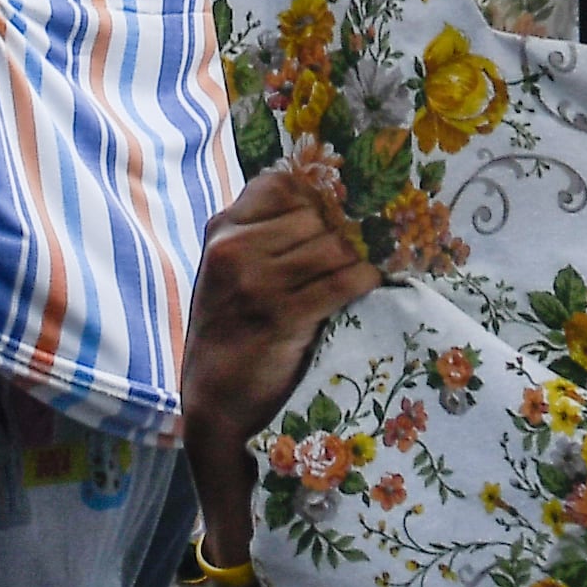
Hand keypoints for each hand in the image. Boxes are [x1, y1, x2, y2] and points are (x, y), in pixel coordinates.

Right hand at [182, 164, 376, 561]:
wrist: (218, 402)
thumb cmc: (236, 331)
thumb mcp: (235, 270)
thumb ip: (267, 233)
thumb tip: (338, 199)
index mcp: (222, 231)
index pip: (279, 183)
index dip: (312, 198)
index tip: (329, 218)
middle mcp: (232, 250)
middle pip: (315, 215)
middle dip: (339, 234)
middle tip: (352, 254)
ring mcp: (254, 283)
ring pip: (332, 246)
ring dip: (354, 260)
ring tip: (358, 273)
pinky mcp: (280, 316)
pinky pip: (342, 281)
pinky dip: (363, 280)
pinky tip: (368, 285)